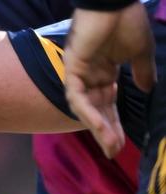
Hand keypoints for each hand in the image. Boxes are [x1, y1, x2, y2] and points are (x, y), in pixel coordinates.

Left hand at [64, 5, 155, 157]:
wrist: (115, 0)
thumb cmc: (127, 20)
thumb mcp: (140, 52)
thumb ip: (143, 72)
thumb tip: (147, 89)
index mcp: (104, 74)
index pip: (108, 106)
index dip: (114, 125)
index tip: (120, 144)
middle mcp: (90, 77)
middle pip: (97, 112)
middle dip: (106, 133)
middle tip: (114, 152)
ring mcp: (80, 74)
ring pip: (86, 110)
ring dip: (98, 128)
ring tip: (109, 146)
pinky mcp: (72, 70)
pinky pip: (77, 98)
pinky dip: (88, 113)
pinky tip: (99, 128)